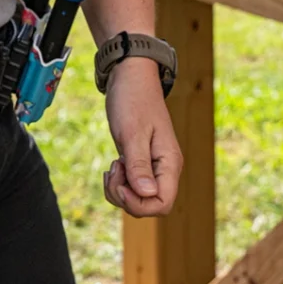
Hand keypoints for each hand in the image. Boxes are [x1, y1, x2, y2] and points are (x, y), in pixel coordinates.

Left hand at [102, 57, 182, 216]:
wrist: (129, 78)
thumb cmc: (132, 101)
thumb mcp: (132, 133)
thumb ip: (139, 165)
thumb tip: (148, 194)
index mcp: (169, 163)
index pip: (162, 203)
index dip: (138, 203)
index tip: (121, 183)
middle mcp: (164, 169)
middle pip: (149, 206)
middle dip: (125, 198)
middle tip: (113, 170)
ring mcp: (153, 167)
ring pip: (137, 198)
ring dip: (118, 190)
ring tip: (113, 165)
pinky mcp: (141, 163)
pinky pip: (130, 186)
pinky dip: (118, 182)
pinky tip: (113, 165)